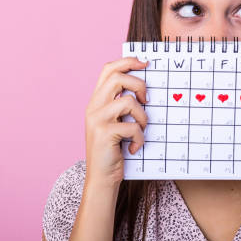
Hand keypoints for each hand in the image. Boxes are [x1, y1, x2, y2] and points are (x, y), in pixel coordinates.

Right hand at [84, 56, 148, 186]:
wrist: (101, 178)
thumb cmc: (114, 149)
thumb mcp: (116, 122)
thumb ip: (122, 105)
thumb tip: (145, 88)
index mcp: (96, 101)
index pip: (108, 69)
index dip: (127, 62)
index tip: (144, 63)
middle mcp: (93, 107)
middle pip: (117, 78)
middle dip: (139, 85)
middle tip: (147, 101)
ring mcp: (97, 120)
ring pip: (128, 101)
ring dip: (142, 117)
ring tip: (141, 130)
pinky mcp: (104, 134)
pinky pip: (132, 126)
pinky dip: (139, 137)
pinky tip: (134, 147)